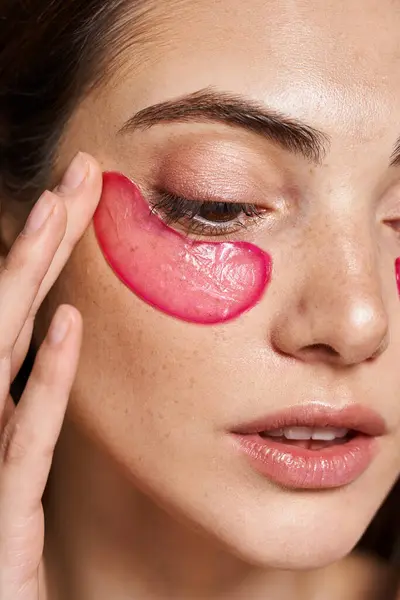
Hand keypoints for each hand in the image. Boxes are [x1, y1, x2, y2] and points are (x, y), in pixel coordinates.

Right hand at [0, 153, 101, 599]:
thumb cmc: (1, 539)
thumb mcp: (14, 457)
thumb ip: (28, 399)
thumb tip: (54, 337)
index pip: (18, 308)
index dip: (43, 250)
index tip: (78, 197)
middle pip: (10, 307)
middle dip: (41, 238)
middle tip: (79, 174)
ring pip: (5, 350)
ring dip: (29, 279)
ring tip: (58, 214)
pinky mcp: (1, 511)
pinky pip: (23, 435)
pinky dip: (44, 378)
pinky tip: (67, 326)